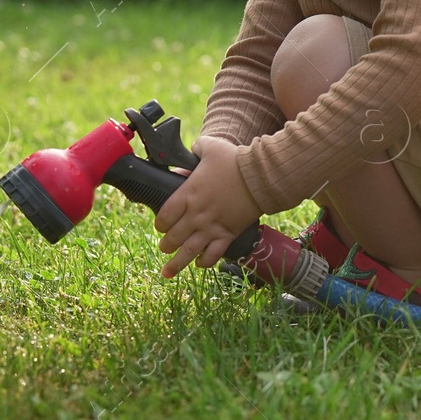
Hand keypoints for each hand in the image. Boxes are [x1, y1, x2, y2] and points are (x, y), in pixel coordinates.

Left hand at [152, 136, 263, 278]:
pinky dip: (205, 262)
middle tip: (165, 247)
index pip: (164, 216)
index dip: (160, 224)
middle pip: (173, 237)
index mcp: (188, 194)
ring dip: (176, 263)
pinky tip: (200, 264)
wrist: (261, 176)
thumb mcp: (211, 147)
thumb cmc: (235, 160)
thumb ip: (196, 149)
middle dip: (166, 245)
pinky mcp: (228, 234)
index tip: (161, 226)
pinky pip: (213, 254)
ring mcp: (212, 226)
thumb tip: (190, 152)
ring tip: (167, 272)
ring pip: (188, 251)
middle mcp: (196, 214)